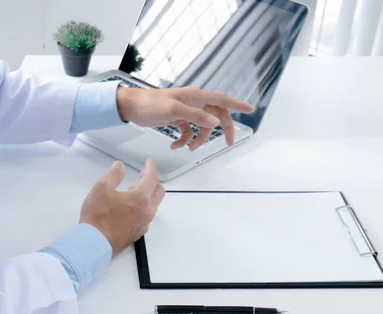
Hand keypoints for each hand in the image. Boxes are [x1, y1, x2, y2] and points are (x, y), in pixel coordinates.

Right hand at [80, 159, 164, 255]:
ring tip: (133, 190)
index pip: (152, 178)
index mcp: (141, 198)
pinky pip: (146, 217)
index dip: (151, 167)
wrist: (94, 243)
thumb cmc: (97, 215)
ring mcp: (144, 224)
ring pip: (153, 206)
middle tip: (142, 175)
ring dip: (147, 195)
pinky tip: (130, 208)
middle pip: (159, 192)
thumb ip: (114, 174)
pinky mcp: (138, 233)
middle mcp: (147, 211)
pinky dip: (143, 208)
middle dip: (153, 181)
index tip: (149, 162)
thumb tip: (120, 166)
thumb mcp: (101, 188)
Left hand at [116, 86, 254, 150]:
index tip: (250, 109)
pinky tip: (175, 146)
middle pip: (216, 116)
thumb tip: (214, 122)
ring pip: (202, 126)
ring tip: (189, 148)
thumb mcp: (173, 109)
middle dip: (222, 130)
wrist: (131, 107)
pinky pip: (187, 131)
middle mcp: (194, 102)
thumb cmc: (150, 104)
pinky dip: (183, 140)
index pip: (222, 99)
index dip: (237, 104)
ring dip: (198, 139)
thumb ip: (195, 115)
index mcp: (196, 96)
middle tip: (227, 143)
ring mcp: (186, 111)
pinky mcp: (176, 119)